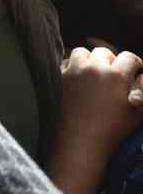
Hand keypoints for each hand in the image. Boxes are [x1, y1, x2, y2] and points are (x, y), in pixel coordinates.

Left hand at [51, 46, 142, 193]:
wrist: (81, 141)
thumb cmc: (113, 130)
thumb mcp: (137, 114)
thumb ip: (142, 93)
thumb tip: (139, 79)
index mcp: (117, 75)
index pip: (129, 57)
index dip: (134, 64)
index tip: (134, 71)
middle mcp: (95, 68)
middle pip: (104, 52)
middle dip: (110, 60)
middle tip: (112, 73)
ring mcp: (74, 71)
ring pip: (82, 52)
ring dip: (88, 60)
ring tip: (92, 72)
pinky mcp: (58, 76)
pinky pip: (64, 62)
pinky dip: (70, 66)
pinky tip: (76, 78)